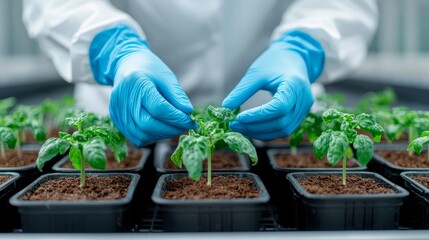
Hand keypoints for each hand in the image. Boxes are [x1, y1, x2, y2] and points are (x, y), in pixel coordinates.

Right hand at [89, 24, 195, 145]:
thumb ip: (177, 95)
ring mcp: (117, 110)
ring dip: (162, 135)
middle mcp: (123, 98)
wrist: (126, 66)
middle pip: (148, 124)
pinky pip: (136, 136)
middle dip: (171, 129)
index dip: (177, 118)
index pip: (159, 108)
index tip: (191, 121)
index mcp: (137, 83)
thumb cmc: (149, 70)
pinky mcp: (115, 119)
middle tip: (185, 126)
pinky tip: (161, 129)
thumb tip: (188, 112)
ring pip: (142, 134)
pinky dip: (152, 137)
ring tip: (175, 128)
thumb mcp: (167, 77)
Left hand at [222, 31, 323, 139]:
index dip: (258, 116)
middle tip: (234, 124)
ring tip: (240, 127)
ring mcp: (305, 110)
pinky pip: (284, 129)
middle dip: (255, 127)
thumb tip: (225, 108)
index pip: (279, 108)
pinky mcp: (301, 115)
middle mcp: (304, 100)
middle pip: (281, 122)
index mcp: (294, 85)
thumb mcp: (255, 73)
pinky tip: (251, 128)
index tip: (238, 118)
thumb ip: (241, 91)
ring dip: (260, 132)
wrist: (293, 58)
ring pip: (283, 130)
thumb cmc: (274, 62)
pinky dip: (267, 132)